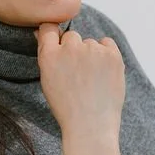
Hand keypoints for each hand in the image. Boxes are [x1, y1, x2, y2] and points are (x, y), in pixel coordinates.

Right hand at [34, 20, 123, 135]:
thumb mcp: (48, 81)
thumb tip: (43, 32)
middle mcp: (70, 48)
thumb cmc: (67, 107)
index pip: (48, 28)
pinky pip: (107, 43)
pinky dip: (106, 54)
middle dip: (74, 50)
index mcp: (49, 56)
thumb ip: (46, 55)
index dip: (54, 36)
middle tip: (79, 74)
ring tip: (92, 80)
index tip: (60, 47)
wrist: (91, 125)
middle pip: (72, 36)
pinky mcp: (111, 54)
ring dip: (91, 54)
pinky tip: (103, 73)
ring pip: (91, 42)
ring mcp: (92, 49)